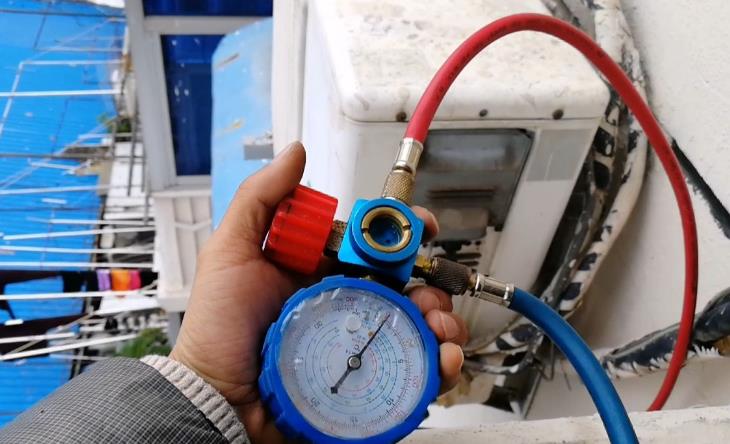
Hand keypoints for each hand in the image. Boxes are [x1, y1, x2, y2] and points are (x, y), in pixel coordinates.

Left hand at [170, 142, 467, 442]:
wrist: (216, 399)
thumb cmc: (218, 330)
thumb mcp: (230, 253)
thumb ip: (261, 200)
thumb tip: (294, 154)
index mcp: (321, 272)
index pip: (372, 246)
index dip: (401, 235)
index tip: (422, 228)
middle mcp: (344, 304)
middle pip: (404, 286)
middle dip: (430, 285)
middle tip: (430, 295)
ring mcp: (356, 344)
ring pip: (415, 327)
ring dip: (441, 324)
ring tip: (437, 330)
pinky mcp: (364, 382)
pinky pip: (411, 373)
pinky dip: (437, 366)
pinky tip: (439, 362)